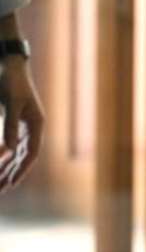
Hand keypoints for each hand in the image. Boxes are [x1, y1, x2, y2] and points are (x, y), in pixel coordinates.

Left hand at [0, 56, 44, 192]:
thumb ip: (9, 127)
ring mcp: (24, 124)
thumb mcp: (10, 102)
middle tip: (1, 190)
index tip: (11, 184)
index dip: (22, 170)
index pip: (31, 153)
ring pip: (17, 152)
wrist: (9, 61)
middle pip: (24, 156)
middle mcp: (32, 126)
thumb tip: (9, 151)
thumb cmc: (10, 79)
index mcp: (36, 123)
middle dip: (13, 173)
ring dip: (8, 166)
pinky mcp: (14, 120)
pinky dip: (4, 154)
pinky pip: (10, 143)